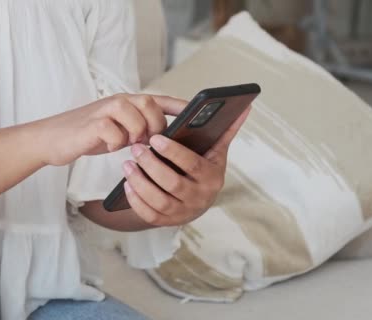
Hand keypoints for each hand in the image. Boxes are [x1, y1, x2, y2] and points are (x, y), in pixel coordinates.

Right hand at [37, 94, 186, 165]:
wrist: (52, 139)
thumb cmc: (88, 136)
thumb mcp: (119, 130)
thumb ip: (139, 129)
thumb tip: (165, 140)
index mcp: (127, 102)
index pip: (159, 99)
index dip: (181, 105)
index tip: (198, 113)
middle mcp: (118, 101)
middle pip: (150, 104)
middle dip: (155, 126)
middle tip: (146, 141)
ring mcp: (104, 111)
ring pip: (136, 116)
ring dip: (136, 135)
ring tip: (127, 144)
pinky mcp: (92, 125)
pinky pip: (115, 132)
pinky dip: (116, 143)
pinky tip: (109, 146)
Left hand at [122, 107, 251, 226]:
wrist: (197, 200)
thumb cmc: (203, 168)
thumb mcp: (215, 151)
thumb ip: (226, 130)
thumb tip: (244, 107)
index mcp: (213, 177)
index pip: (193, 165)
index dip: (173, 152)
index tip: (155, 138)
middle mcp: (200, 198)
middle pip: (173, 184)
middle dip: (151, 165)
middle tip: (135, 149)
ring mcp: (183, 212)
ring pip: (159, 201)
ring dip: (140, 182)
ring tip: (127, 164)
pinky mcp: (168, 222)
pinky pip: (149, 215)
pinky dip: (136, 201)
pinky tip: (127, 184)